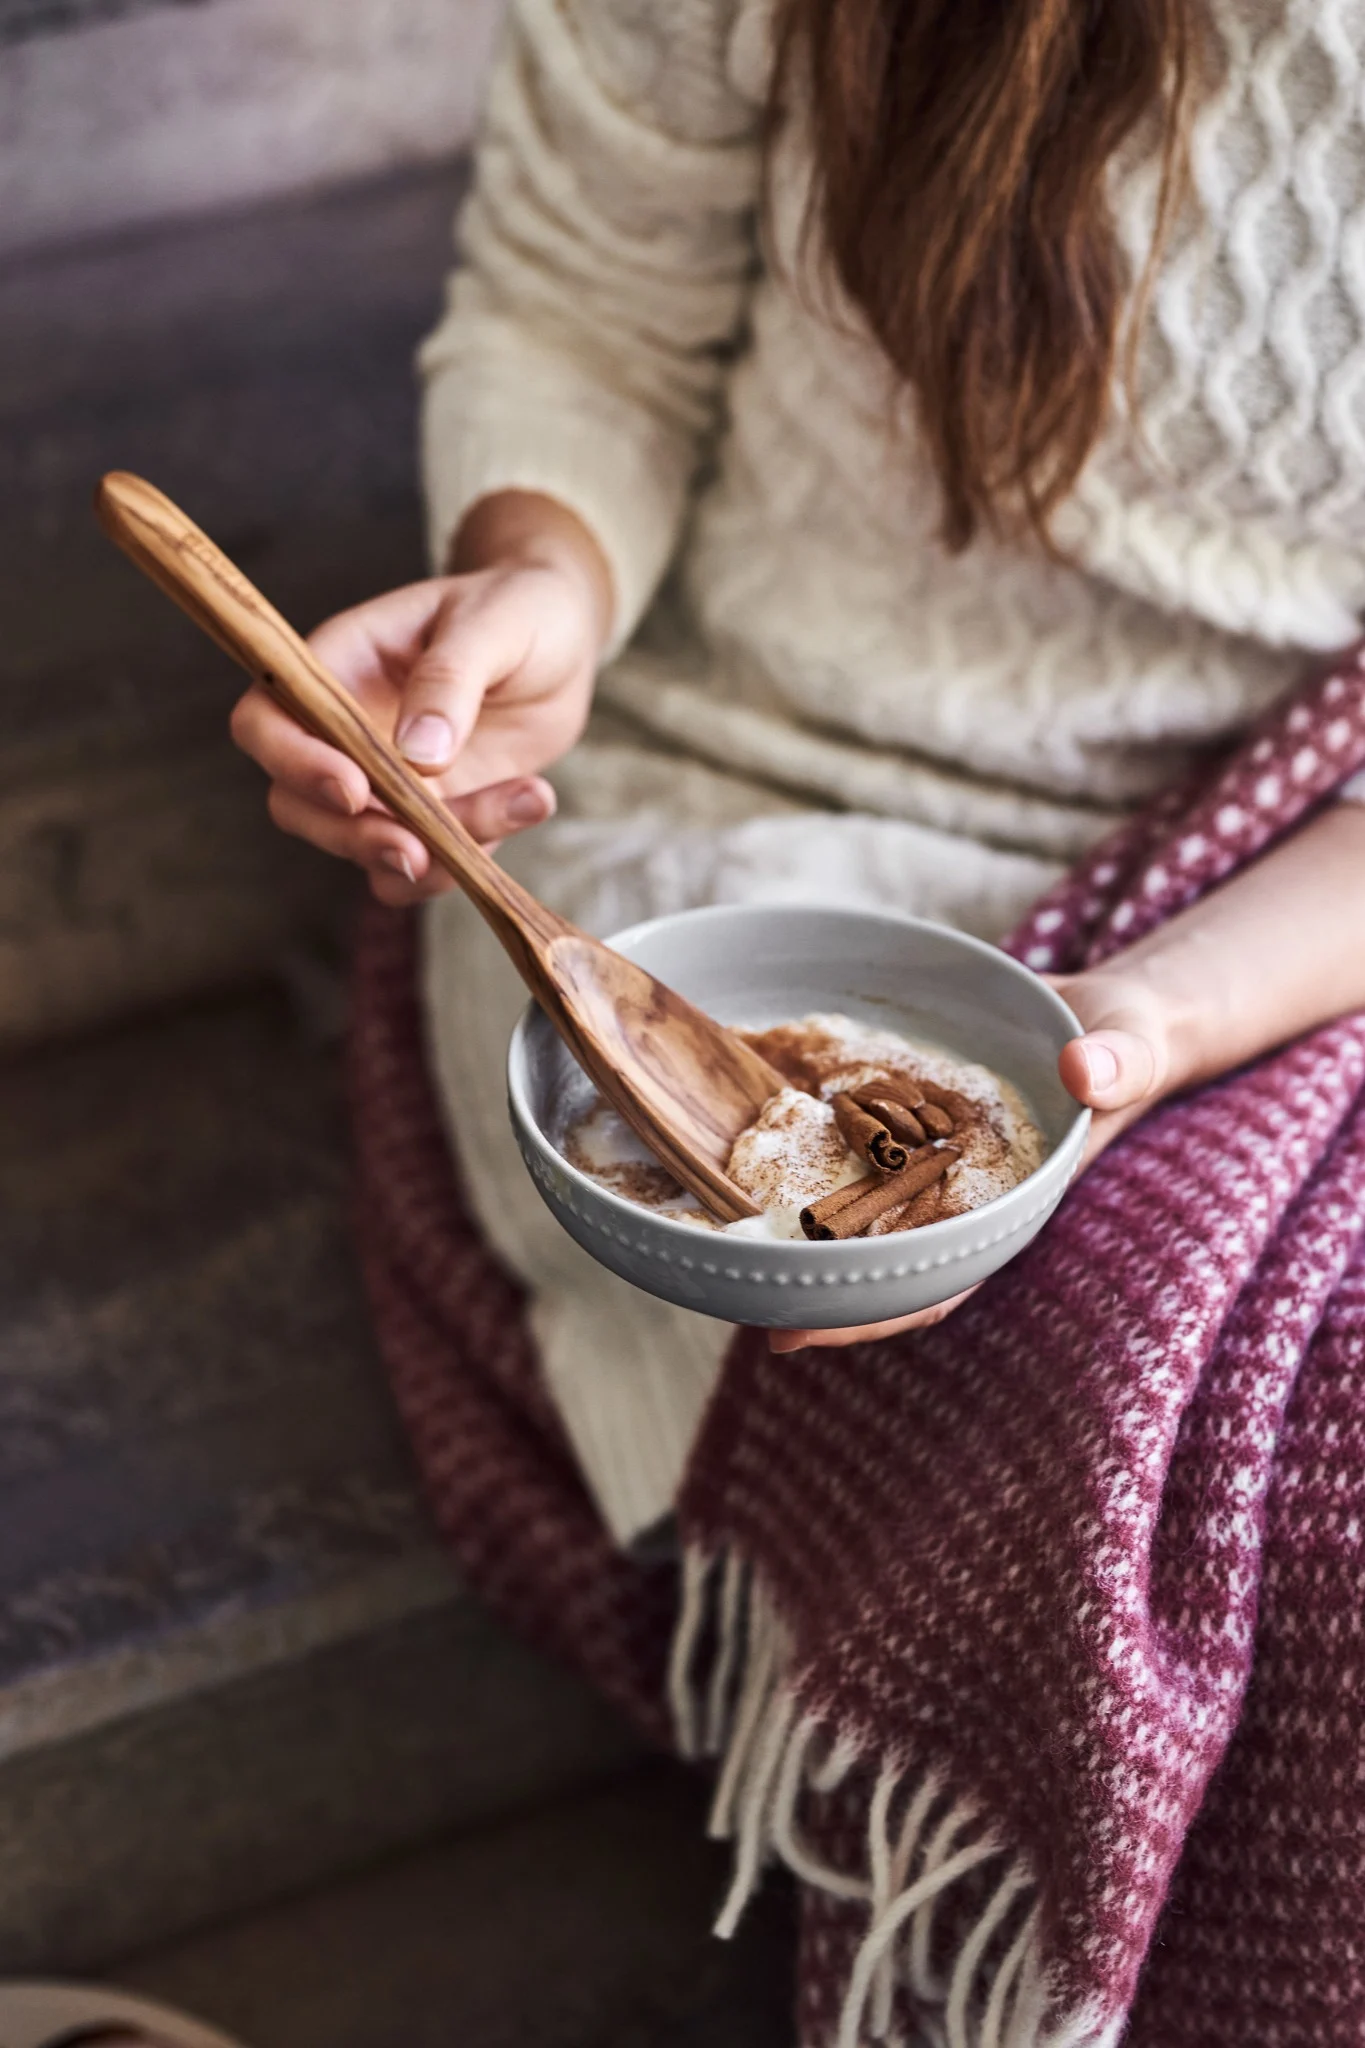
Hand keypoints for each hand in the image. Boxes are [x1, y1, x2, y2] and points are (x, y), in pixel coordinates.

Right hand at [230, 493, 611, 904]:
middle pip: (297, 805)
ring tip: (523, 801)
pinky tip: (529, 803)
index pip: (266, 722)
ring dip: (430, 856)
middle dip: (353, 836)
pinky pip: (424, 868)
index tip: (355, 789)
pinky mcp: (430, 821)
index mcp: (337, 667)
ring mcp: (384, 784)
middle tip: (417, 851)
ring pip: (363, 847)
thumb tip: (417, 756)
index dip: (293, 762)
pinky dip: (468, 861)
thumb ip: (451, 679)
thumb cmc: (517, 610)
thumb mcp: (494, 623)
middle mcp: (345, 733)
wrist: (563, 644)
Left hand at [769, 961, 1187, 1352]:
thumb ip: (1117, 1064)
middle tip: (737, 1295)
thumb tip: (1084, 1072)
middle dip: (815, 1287)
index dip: (872, 1313)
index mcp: (1009, 1205)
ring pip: (857, 1211)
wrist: (1103, 1016)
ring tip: (725, 1241)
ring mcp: (927, 1160)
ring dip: (799, 1229)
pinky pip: (855, 1147)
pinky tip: (754, 1148)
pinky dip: (811, 1154)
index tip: (801, 1333)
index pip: (939, 1279)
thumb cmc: (1123, 1044)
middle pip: (879, 1261)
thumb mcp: (1129, 1049)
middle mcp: (958, 1194)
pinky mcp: (906, 1118)